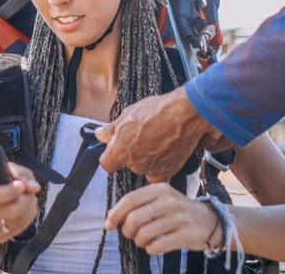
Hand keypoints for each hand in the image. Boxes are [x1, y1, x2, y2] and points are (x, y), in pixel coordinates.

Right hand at [0, 163, 39, 242]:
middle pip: (14, 209)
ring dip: (29, 208)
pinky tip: (22, 211)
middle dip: (27, 199)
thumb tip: (33, 187)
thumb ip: (21, 174)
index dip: (10, 191)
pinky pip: (19, 229)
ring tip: (25, 200)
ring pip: (19, 220)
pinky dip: (26, 219)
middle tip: (27, 192)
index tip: (21, 186)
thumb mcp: (6, 170)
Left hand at [96, 86, 230, 181]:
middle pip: (127, 164)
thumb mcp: (128, 114)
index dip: (110, 156)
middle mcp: (134, 164)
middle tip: (142, 138)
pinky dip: (160, 165)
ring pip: (143, 168)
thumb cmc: (157, 111)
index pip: (106, 163)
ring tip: (156, 141)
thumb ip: (110, 129)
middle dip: (132, 153)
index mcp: (121, 150)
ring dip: (146, 159)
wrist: (184, 115)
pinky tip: (164, 150)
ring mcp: (151, 170)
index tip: (115, 150)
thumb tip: (99, 134)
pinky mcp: (167, 172)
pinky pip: (158, 173)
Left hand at [105, 183, 221, 254]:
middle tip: (130, 235)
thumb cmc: (178, 211)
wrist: (210, 221)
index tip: (108, 225)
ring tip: (144, 241)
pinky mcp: (187, 234)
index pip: (130, 199)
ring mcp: (179, 217)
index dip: (115, 213)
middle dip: (127, 230)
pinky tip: (154, 247)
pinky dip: (151, 250)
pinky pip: (158, 246)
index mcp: (159, 189)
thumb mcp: (161, 200)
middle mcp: (169, 200)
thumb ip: (139, 205)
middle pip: (134, 218)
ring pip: (144, 233)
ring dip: (139, 242)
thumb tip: (111, 216)